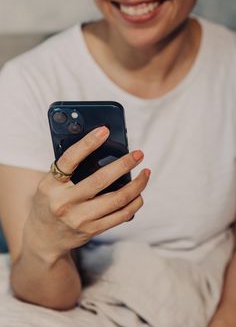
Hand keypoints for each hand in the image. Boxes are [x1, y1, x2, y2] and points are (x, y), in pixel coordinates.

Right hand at [26, 126, 149, 262]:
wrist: (44, 237)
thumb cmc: (49, 203)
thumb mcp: (50, 184)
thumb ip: (68, 169)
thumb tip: (100, 149)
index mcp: (51, 186)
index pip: (70, 160)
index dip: (87, 143)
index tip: (104, 130)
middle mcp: (64, 203)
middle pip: (100, 180)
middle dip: (124, 164)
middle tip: (138, 154)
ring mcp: (80, 219)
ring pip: (117, 199)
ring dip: (137, 185)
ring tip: (145, 173)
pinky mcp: (92, 230)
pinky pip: (120, 216)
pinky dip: (134, 203)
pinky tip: (139, 194)